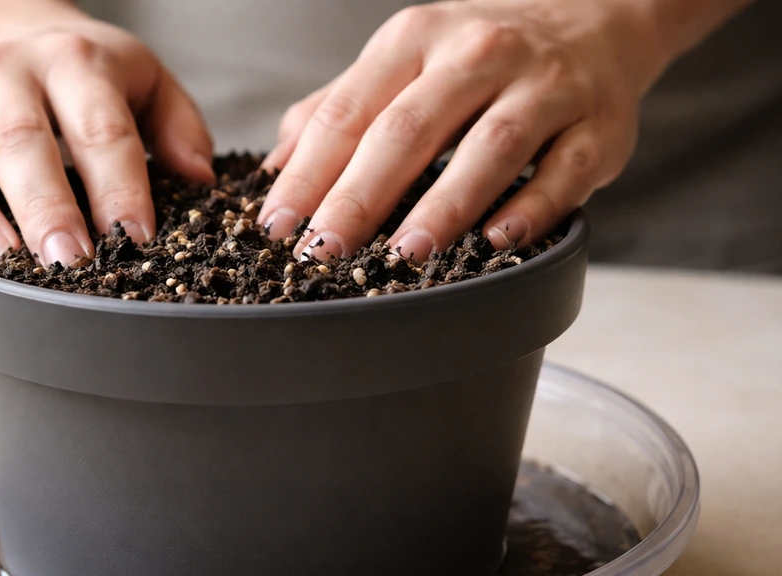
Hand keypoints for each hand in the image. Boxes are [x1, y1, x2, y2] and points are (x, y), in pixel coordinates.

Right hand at [0, 1, 213, 265]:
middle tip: (75, 261)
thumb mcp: (141, 76)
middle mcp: (13, 73)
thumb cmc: (78, 68)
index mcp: (78, 62)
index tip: (137, 238)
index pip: (101, 128)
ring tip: (19, 265)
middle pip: (28, 140)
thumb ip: (178, 124)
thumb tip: (201, 179)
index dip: (119, 187)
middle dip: (51, 207)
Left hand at [257, 0, 664, 260]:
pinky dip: (533, 207)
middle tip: (325, 248)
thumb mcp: (404, 59)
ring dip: (445, 203)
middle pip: (410, 128)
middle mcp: (478, 54)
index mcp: (415, 39)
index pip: (349, 111)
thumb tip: (276, 168)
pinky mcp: (597, 125)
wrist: (597, 14)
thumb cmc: (481, 55)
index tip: (277, 226)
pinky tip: (499, 241)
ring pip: (490, 145)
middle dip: (361, 194)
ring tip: (406, 252)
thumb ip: (341, 108)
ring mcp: (544, 86)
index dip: (308, 172)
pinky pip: (565, 169)